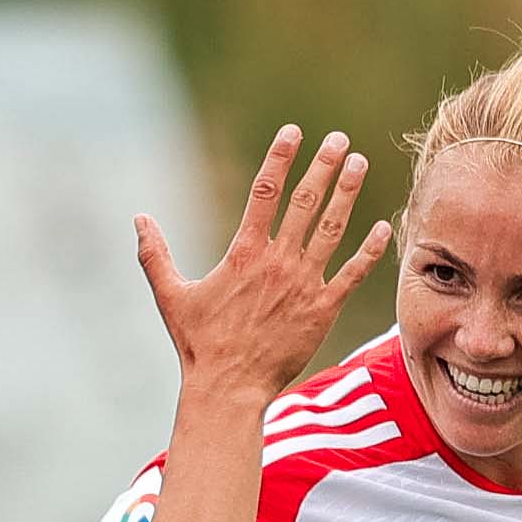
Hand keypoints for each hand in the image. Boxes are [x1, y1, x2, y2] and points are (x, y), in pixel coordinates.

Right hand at [141, 127, 388, 407]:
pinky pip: (351, 275)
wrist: (228, 389)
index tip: (294, 132)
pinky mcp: (322, 311)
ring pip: (331, 229)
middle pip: (305, 201)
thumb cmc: (198, 344)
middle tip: (339, 139)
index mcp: (244, 252)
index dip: (281, 157)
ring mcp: (302, 285)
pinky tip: (384, 227)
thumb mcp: (170, 295)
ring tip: (360, 164)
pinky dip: (369, 251)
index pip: (265, 191)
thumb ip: (155, 254)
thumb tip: (138, 218)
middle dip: (323, 166)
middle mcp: (277, 261)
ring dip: (347, 194)